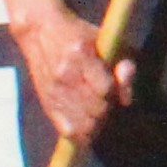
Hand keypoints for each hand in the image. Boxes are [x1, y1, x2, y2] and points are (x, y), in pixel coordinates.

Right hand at [14, 3, 128, 144]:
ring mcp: (53, 91)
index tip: (116, 88)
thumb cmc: (81, 35)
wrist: (40, 32)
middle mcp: (64, 74)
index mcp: (80, 54)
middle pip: (96, 109)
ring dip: (97, 122)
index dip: (116, 92)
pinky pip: (68, 131)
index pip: (105, 89)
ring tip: (97, 110)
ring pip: (84, 125)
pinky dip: (82, 133)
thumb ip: (124, 66)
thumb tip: (127, 99)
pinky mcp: (47, 104)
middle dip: (108, 107)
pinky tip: (87, 122)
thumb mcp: (107, 41)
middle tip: (106, 99)